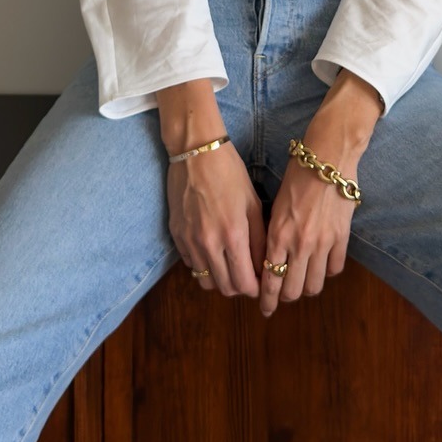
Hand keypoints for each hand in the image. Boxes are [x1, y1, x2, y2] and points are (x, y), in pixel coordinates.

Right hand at [166, 138, 265, 298]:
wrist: (196, 153)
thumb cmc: (230, 174)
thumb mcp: (253, 204)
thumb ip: (259, 239)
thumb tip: (264, 267)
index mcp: (233, 235)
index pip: (245, 283)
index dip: (256, 288)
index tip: (261, 280)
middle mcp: (208, 244)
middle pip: (225, 288)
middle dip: (240, 287)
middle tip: (248, 275)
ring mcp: (189, 241)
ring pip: (206, 282)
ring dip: (221, 279)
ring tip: (230, 265)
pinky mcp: (176, 236)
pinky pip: (191, 265)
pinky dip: (204, 266)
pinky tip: (212, 250)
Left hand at [258, 133, 360, 318]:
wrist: (327, 158)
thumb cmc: (296, 176)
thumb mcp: (275, 206)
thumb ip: (273, 235)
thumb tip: (270, 260)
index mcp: (278, 235)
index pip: (271, 279)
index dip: (267, 299)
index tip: (266, 308)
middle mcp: (299, 244)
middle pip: (293, 290)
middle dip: (286, 298)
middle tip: (283, 297)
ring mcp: (323, 243)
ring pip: (314, 285)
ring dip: (307, 288)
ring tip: (303, 282)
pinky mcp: (342, 238)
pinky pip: (335, 269)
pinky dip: (327, 271)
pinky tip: (322, 265)